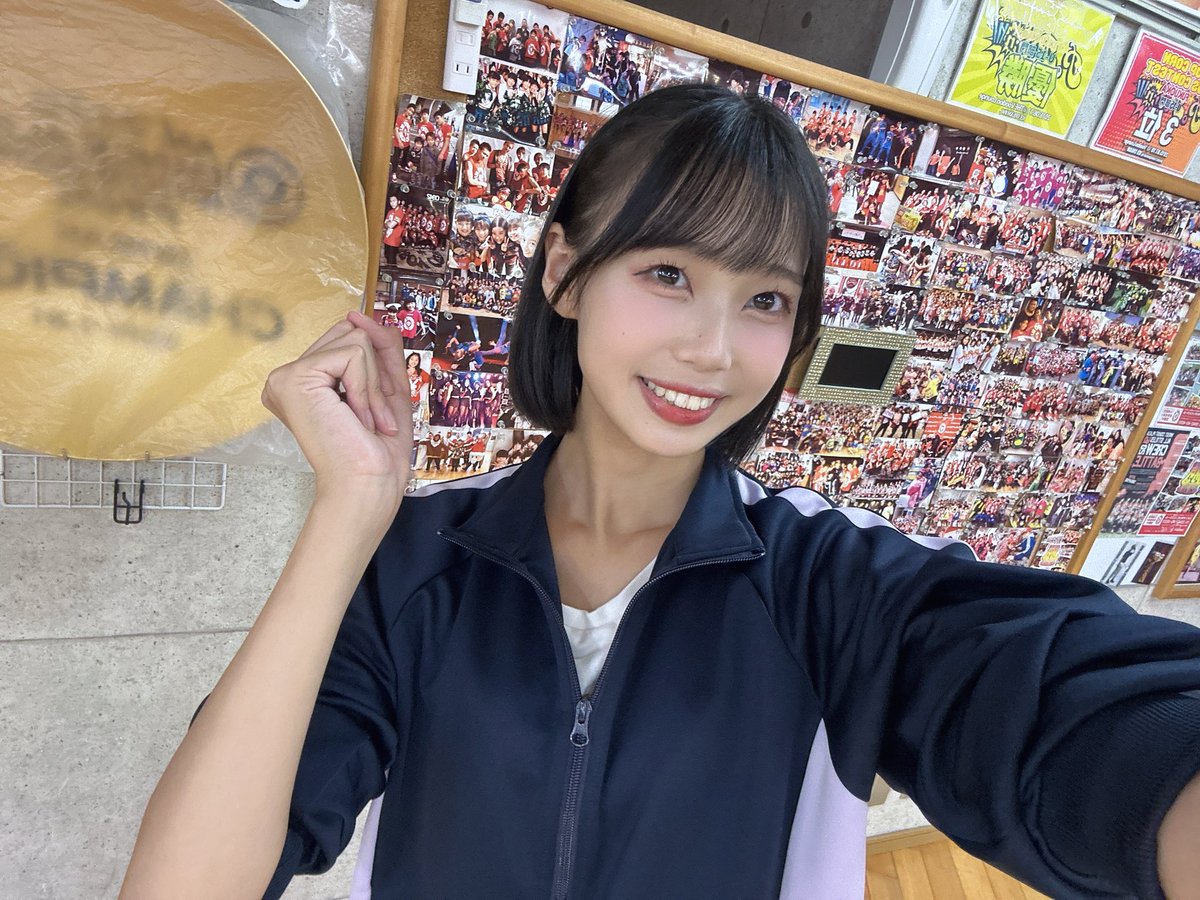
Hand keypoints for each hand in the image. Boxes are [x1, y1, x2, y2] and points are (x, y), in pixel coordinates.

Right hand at [262, 310, 412, 511]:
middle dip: (375, 376)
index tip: (369, 414)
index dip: (374, 370)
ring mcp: (285, 376)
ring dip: (373, 387)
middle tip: (368, 418)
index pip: (348, 339)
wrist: (369, 485)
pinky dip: (367, 388)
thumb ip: (380, 346)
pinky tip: (356, 419)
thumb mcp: (386, 387)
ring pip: (355, 341)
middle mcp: (287, 377)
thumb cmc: (378, 450)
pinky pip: (353, 354)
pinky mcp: (294, 378)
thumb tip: (360, 314)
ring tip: (363, 422)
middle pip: (351, 333)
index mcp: (303, 382)